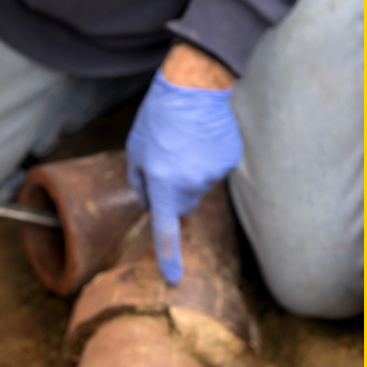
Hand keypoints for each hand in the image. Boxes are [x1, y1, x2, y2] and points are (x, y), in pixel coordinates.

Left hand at [126, 44, 240, 284]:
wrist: (194, 88)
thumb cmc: (158, 119)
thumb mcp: (135, 152)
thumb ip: (139, 184)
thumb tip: (148, 206)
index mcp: (163, 184)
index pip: (166, 230)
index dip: (169, 257)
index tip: (173, 279)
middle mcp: (191, 184)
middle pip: (183, 205)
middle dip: (174, 193)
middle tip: (166, 162)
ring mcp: (215, 174)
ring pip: (199, 187)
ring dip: (190, 173)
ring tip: (184, 144)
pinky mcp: (231, 161)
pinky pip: (214, 171)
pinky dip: (207, 160)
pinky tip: (201, 139)